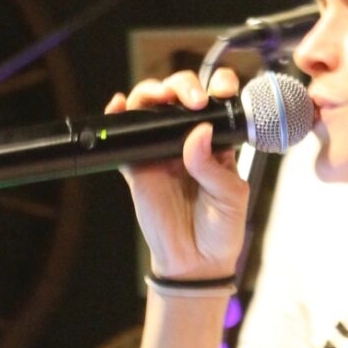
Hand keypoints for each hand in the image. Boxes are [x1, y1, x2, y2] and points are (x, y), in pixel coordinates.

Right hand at [105, 67, 249, 279]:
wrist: (196, 262)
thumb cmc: (222, 228)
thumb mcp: (230, 195)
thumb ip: (212, 165)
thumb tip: (198, 132)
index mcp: (217, 141)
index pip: (216, 102)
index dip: (218, 86)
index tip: (223, 89)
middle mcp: (187, 139)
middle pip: (179, 96)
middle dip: (183, 86)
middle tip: (194, 102)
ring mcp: (160, 150)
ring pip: (149, 109)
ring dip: (151, 92)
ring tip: (158, 96)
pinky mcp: (137, 166)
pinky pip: (123, 138)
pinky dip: (117, 116)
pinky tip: (118, 105)